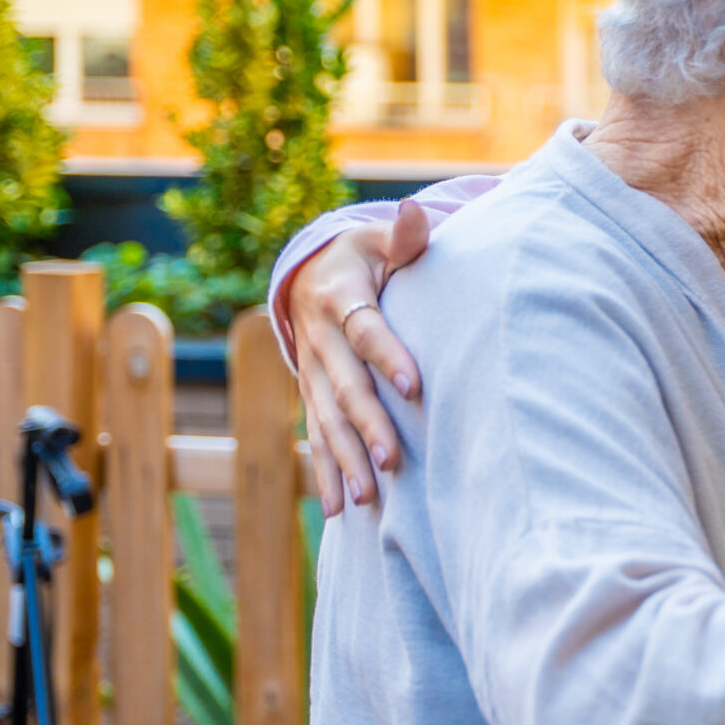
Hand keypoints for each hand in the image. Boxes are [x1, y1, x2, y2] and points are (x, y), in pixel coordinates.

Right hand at [293, 201, 431, 514]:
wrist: (309, 273)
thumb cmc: (364, 256)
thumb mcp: (379, 240)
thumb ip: (404, 236)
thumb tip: (416, 214)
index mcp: (337, 296)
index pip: (366, 330)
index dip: (388, 356)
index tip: (416, 386)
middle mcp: (317, 339)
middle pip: (345, 387)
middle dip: (368, 425)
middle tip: (394, 461)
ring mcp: (309, 372)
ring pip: (326, 421)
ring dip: (345, 459)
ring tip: (368, 497)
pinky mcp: (310, 394)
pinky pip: (314, 437)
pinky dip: (324, 473)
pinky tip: (336, 511)